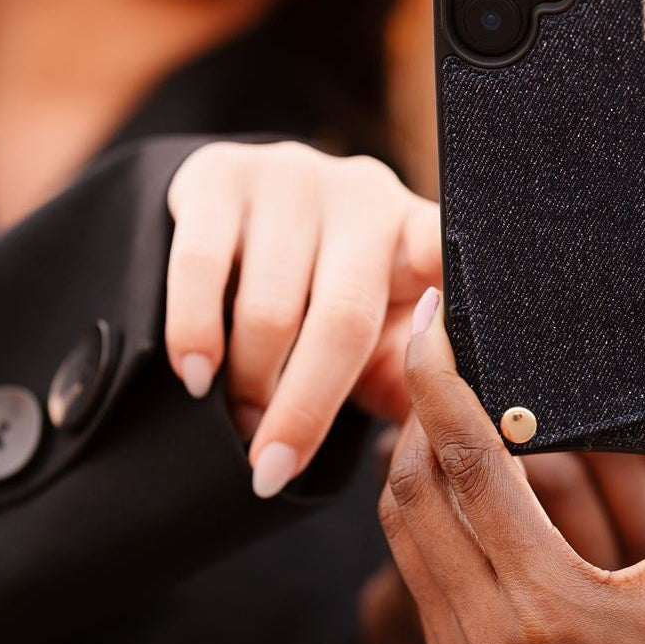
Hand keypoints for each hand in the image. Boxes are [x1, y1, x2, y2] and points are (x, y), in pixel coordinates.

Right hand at [165, 142, 441, 496]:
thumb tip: (449, 449)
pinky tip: (195, 376)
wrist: (239, 220)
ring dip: (248, 384)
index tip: (450, 375)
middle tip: (273, 470)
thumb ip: (418, 384)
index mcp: (420, 235)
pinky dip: (194, 334)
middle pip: (343, 321)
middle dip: (304, 410)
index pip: (448, 268)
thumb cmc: (330, 302)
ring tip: (240, 428)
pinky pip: (201, 268)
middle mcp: (365, 194)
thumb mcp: (383, 342)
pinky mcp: (220, 174)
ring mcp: (293, 176)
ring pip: (269, 307)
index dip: (449, 318)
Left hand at [380, 288, 644, 643]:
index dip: (441, 382)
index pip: (467, 467)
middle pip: (413, 493)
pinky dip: (427, 515)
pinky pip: (416, 575)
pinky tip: (460, 475)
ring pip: (402, 534)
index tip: (436, 316)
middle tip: (445, 349)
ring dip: (415, 461)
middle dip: (418, 411)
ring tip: (450, 402)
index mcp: (554, 609)